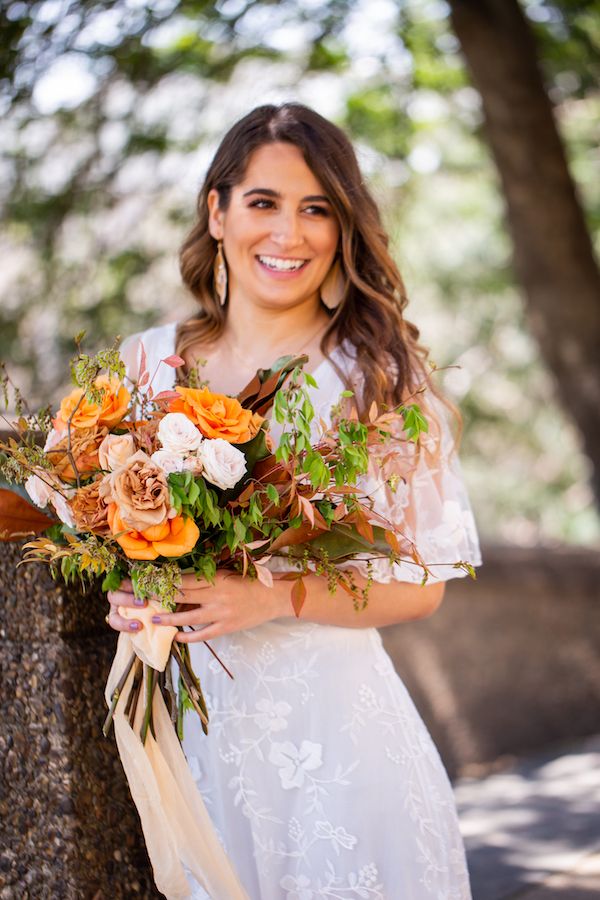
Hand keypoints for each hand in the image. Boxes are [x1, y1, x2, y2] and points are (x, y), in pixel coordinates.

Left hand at [107, 572, 285, 642]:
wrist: (272, 597)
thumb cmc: (249, 582)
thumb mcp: (226, 574)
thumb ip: (206, 578)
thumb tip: (180, 582)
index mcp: (215, 579)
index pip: (183, 580)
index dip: (164, 581)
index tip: (147, 581)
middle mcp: (215, 595)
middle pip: (181, 595)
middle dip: (160, 596)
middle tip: (141, 598)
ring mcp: (220, 613)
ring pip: (188, 616)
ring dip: (170, 618)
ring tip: (155, 618)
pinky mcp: (226, 627)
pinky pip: (203, 634)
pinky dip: (189, 636)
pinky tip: (177, 636)